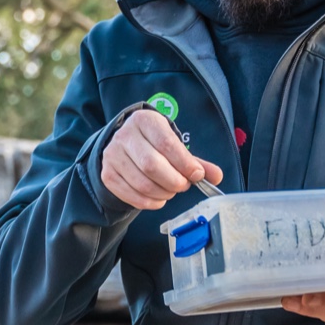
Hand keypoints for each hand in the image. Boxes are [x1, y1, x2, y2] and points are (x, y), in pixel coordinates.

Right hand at [100, 108, 222, 209]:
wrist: (123, 144)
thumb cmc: (153, 144)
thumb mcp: (174, 144)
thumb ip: (195, 161)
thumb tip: (216, 176)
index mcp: (145, 121)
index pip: (166, 144)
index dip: (185, 163)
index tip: (197, 175)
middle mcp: (125, 136)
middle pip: (152, 166)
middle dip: (174, 181)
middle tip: (184, 185)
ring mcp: (113, 156)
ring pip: (142, 183)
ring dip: (163, 194)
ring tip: (171, 191)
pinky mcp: (108, 175)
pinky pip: (131, 196)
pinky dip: (150, 203)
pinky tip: (159, 199)